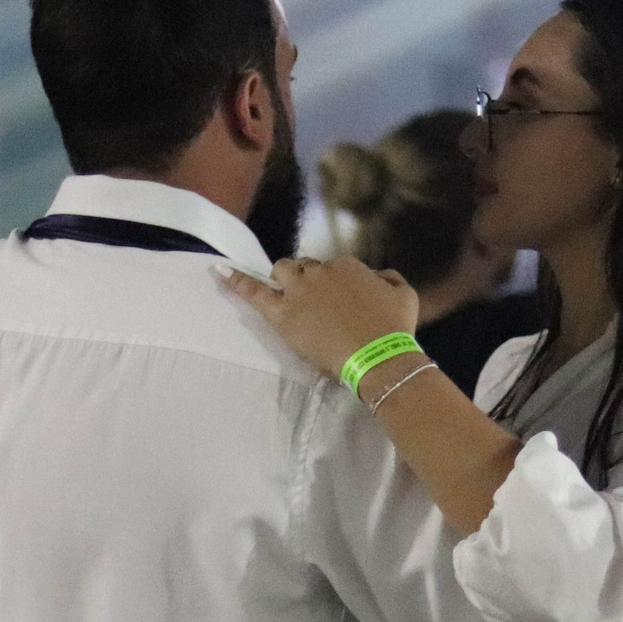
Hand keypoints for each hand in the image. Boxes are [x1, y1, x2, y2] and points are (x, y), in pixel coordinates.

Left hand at [222, 257, 420, 380]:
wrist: (377, 355)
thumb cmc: (394, 329)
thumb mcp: (405, 295)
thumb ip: (390, 280)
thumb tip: (379, 277)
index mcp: (347, 266)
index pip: (332, 269)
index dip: (332, 286)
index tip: (336, 303)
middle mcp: (320, 272)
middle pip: (305, 267)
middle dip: (306, 279)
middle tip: (312, 303)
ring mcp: (299, 290)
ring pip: (282, 271)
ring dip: (283, 279)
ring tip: (284, 295)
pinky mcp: (282, 312)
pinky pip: (252, 291)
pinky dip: (234, 280)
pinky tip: (217, 271)